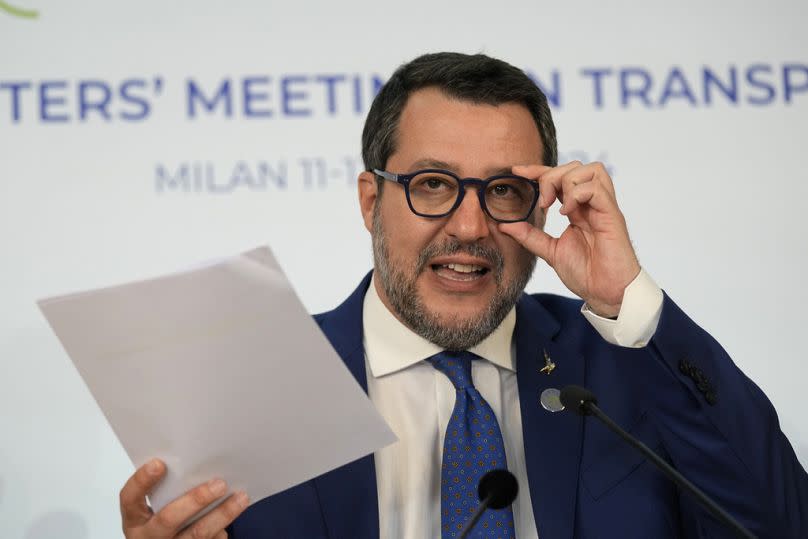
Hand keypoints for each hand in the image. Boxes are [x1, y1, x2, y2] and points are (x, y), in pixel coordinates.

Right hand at [120, 458, 248, 538]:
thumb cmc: (165, 518)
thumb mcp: (159, 505)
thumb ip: (170, 488)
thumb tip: (198, 460)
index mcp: (135, 519)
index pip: (130, 498)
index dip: (141, 481)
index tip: (159, 463)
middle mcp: (149, 537)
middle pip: (169, 519)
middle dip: (196, 500)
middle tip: (219, 484)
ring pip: (197, 534)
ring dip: (222, 514)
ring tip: (240, 497)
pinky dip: (223, 529)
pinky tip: (235, 514)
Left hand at [499, 162, 639, 317]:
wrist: (606, 293)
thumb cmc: (586, 273)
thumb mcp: (550, 251)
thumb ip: (530, 236)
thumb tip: (504, 225)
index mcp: (578, 209)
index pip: (560, 177)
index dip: (538, 170)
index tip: (517, 171)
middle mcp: (593, 204)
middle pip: (575, 166)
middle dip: (551, 176)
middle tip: (542, 203)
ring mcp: (604, 207)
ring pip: (590, 170)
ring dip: (567, 182)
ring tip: (557, 208)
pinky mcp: (612, 215)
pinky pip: (597, 189)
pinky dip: (577, 195)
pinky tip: (567, 213)